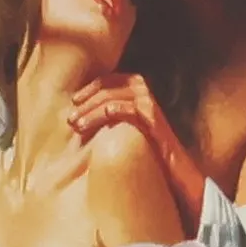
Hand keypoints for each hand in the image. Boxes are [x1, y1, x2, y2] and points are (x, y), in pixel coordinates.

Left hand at [67, 74, 198, 215]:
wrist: (175, 167)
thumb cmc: (148, 148)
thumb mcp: (127, 125)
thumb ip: (113, 112)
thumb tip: (82, 112)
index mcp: (138, 87)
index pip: (107, 80)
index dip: (88, 89)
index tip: (73, 103)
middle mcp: (143, 90)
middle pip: (106, 87)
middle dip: (85, 102)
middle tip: (70, 119)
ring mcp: (147, 102)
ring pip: (110, 98)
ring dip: (89, 111)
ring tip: (75, 126)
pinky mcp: (149, 116)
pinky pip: (120, 109)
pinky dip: (101, 115)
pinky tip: (88, 125)